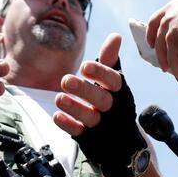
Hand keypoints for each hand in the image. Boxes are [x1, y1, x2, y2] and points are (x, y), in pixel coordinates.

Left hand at [55, 34, 148, 176]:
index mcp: (119, 92)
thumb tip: (116, 36)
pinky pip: (79, 132)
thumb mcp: (113, 82)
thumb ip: (110, 60)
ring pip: (90, 117)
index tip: (85, 66)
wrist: (120, 140)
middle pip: (101, 99)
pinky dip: (68, 125)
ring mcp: (101, 125)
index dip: (100, 73)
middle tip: (65, 80)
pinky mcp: (90, 138)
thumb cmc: (113, 102)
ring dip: (74, 108)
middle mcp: (112, 109)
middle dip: (84, 90)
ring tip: (58, 98)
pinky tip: (57, 116)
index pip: (113, 81)